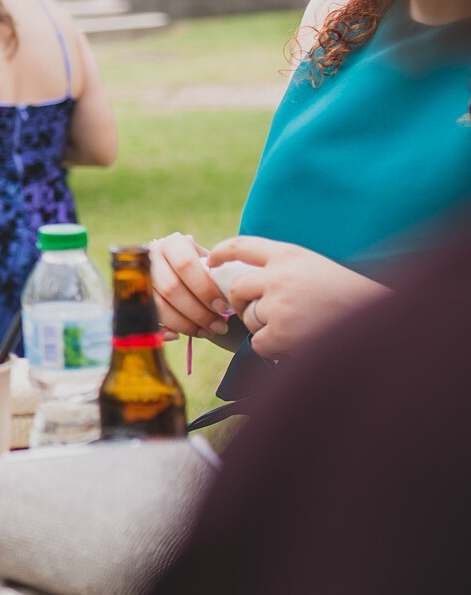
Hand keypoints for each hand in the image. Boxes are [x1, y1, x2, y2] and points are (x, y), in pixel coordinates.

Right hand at [149, 232, 229, 337]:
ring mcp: (140, 278)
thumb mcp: (211, 265)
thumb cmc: (203, 269)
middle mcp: (152, 258)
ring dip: (186, 324)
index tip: (222, 307)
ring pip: (159, 305)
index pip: (185, 264)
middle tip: (218, 326)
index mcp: (173, 244)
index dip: (204, 288)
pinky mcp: (135, 299)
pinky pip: (149, 318)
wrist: (182, 272)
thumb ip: (218, 276)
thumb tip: (228, 302)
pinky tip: (179, 335)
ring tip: (207, 332)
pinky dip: (164, 330)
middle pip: (171, 288)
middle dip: (198, 312)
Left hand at [207, 235, 387, 360]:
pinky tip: (298, 344)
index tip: (210, 260)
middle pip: (237, 288)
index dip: (221, 252)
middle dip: (242, 303)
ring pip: (250, 318)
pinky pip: (259, 342)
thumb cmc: (354, 298)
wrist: (385, 324)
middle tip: (261, 314)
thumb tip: (248, 284)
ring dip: (267, 328)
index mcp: (290, 254)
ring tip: (301, 328)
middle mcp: (279, 275)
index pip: (242, 245)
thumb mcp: (317, 269)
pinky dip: (274, 349)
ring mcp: (279, 303)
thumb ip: (284, 270)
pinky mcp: (281, 332)